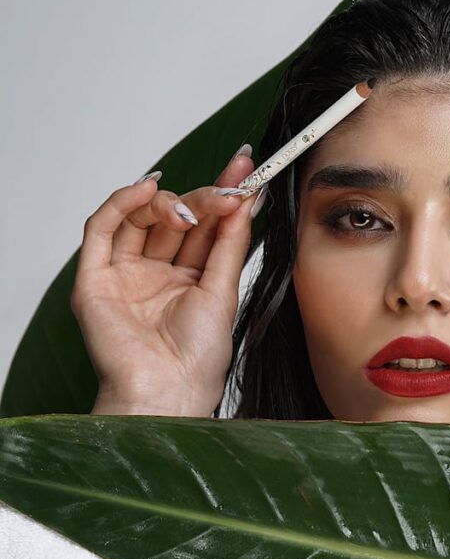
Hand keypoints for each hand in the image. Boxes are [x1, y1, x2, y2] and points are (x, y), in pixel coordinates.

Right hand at [72, 152, 259, 416]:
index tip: (246, 169)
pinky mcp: (94, 280)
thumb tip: (245, 200)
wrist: (169, 389)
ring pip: (139, 218)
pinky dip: (122, 203)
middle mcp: (155, 274)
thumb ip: (230, 244)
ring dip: (167, 202)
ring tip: (190, 209)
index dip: (222, 196)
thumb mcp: (223, 291)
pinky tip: (148, 189)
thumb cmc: (198, 358)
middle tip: (226, 191)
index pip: (205, 227)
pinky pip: (101, 229)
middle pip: (175, 218)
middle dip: (202, 198)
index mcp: (189, 280)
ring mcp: (124, 275)